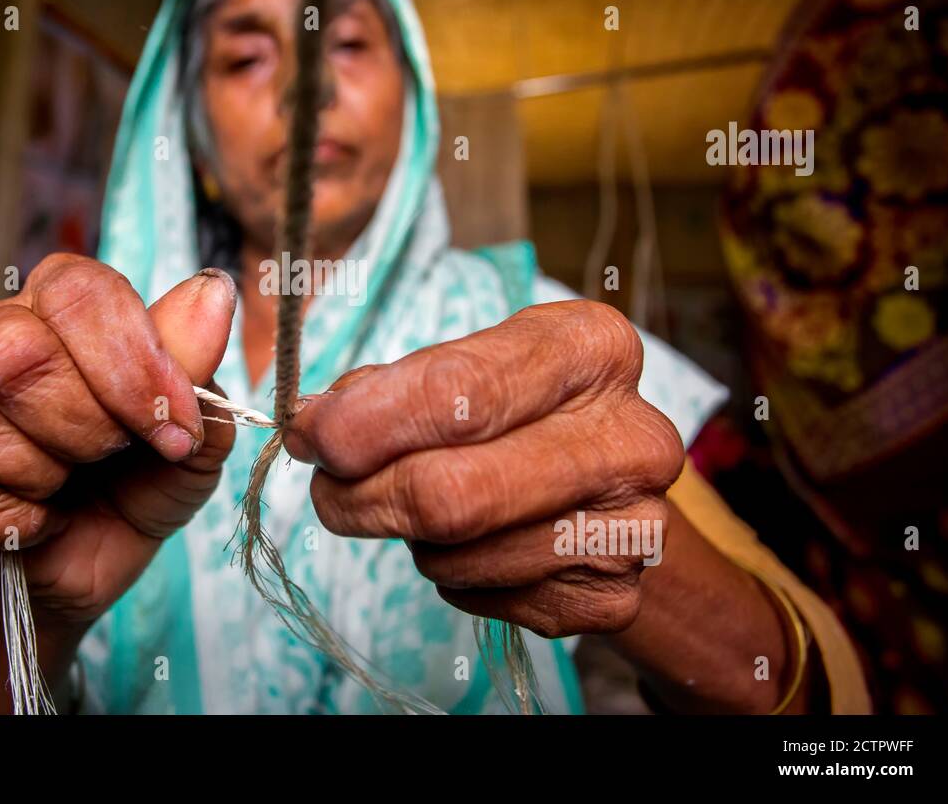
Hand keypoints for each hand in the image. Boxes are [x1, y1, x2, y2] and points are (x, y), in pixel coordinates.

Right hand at [0, 256, 237, 624]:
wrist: (109, 555)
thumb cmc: (149, 474)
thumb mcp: (195, 427)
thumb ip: (196, 363)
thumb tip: (212, 291)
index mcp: (59, 308)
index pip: (75, 291)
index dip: (132, 363)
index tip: (175, 426)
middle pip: (12, 352)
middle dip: (86, 423)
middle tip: (116, 455)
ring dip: (39, 471)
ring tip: (68, 486)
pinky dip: (4, 520)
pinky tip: (36, 521)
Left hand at [284, 300, 685, 637]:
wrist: (609, 483)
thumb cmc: (520, 409)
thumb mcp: (468, 363)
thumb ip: (388, 388)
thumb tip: (315, 426)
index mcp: (593, 348)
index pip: (463, 392)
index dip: (370, 421)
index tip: (313, 436)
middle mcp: (630, 435)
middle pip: (453, 493)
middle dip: (364, 496)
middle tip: (329, 491)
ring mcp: (634, 524)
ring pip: (459, 554)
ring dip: (413, 539)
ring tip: (425, 510)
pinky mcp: (614, 595)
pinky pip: (485, 600)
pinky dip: (454, 578)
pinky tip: (475, 545)